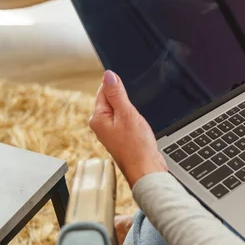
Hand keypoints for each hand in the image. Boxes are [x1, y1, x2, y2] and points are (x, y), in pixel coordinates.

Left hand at [90, 70, 167, 187]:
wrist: (146, 169)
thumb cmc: (136, 146)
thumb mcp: (127, 114)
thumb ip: (117, 94)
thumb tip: (108, 75)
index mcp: (98, 118)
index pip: (103, 91)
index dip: (117, 87)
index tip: (128, 89)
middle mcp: (101, 125)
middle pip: (111, 100)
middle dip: (125, 100)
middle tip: (134, 111)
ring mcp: (111, 132)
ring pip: (120, 111)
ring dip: (130, 110)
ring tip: (137, 121)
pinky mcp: (121, 137)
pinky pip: (125, 120)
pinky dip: (133, 119)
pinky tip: (139, 127)